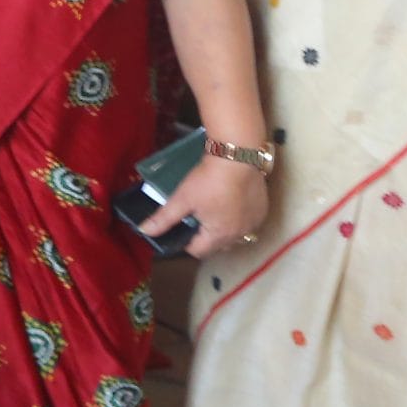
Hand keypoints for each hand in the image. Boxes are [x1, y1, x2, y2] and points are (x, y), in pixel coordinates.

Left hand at [141, 156, 269, 258]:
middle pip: (217, 244)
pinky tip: (229, 202)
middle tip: (195, 214)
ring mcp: (254, 223)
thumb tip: (144, 231)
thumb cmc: (209, 179)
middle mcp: (240, 234)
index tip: (181, 225)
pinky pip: (247, 222)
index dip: (185, 240)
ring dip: (223, 227)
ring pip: (234, 234)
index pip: (198, 251)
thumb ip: (164, 218)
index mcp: (219, 236)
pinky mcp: (262, 210)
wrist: (237, 156)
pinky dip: (237, 217)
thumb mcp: (182, 198)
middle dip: (204, 235)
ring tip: (212, 207)